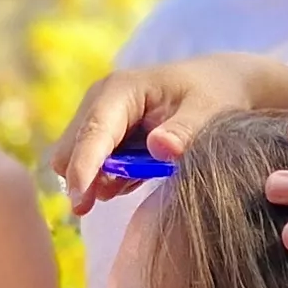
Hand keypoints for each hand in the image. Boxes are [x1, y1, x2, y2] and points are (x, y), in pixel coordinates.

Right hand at [45, 53, 284, 209]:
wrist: (218, 85)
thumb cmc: (215, 95)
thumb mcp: (210, 111)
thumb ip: (186, 131)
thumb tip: (158, 148)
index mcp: (121, 90)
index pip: (93, 132)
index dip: (84, 168)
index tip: (81, 203)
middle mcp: (99, 101)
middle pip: (69, 150)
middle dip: (87, 179)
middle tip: (128, 190)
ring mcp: (97, 119)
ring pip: (74, 163)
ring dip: (101, 181)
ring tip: (145, 175)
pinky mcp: (102, 136)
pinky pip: (91, 169)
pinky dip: (109, 180)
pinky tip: (140, 175)